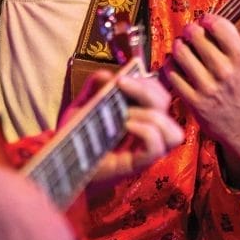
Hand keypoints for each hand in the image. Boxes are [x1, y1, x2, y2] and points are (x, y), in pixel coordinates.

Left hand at [61, 69, 184, 189]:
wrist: (65, 160)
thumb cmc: (76, 135)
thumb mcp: (82, 105)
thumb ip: (94, 87)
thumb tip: (107, 74)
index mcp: (138, 113)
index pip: (158, 93)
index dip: (146, 82)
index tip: (121, 79)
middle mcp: (147, 131)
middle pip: (167, 105)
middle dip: (146, 90)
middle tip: (121, 86)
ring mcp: (145, 149)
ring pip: (174, 132)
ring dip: (152, 116)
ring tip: (126, 116)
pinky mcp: (137, 165)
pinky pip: (157, 148)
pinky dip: (146, 132)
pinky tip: (126, 126)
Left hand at [164, 13, 239, 186]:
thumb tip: (239, 12)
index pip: (218, 25)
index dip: (209, 19)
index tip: (206, 21)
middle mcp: (225, 71)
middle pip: (196, 35)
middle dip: (191, 30)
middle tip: (191, 33)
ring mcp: (208, 87)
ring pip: (181, 53)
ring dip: (179, 46)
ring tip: (182, 47)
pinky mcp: (194, 102)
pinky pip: (173, 75)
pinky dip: (170, 66)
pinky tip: (176, 65)